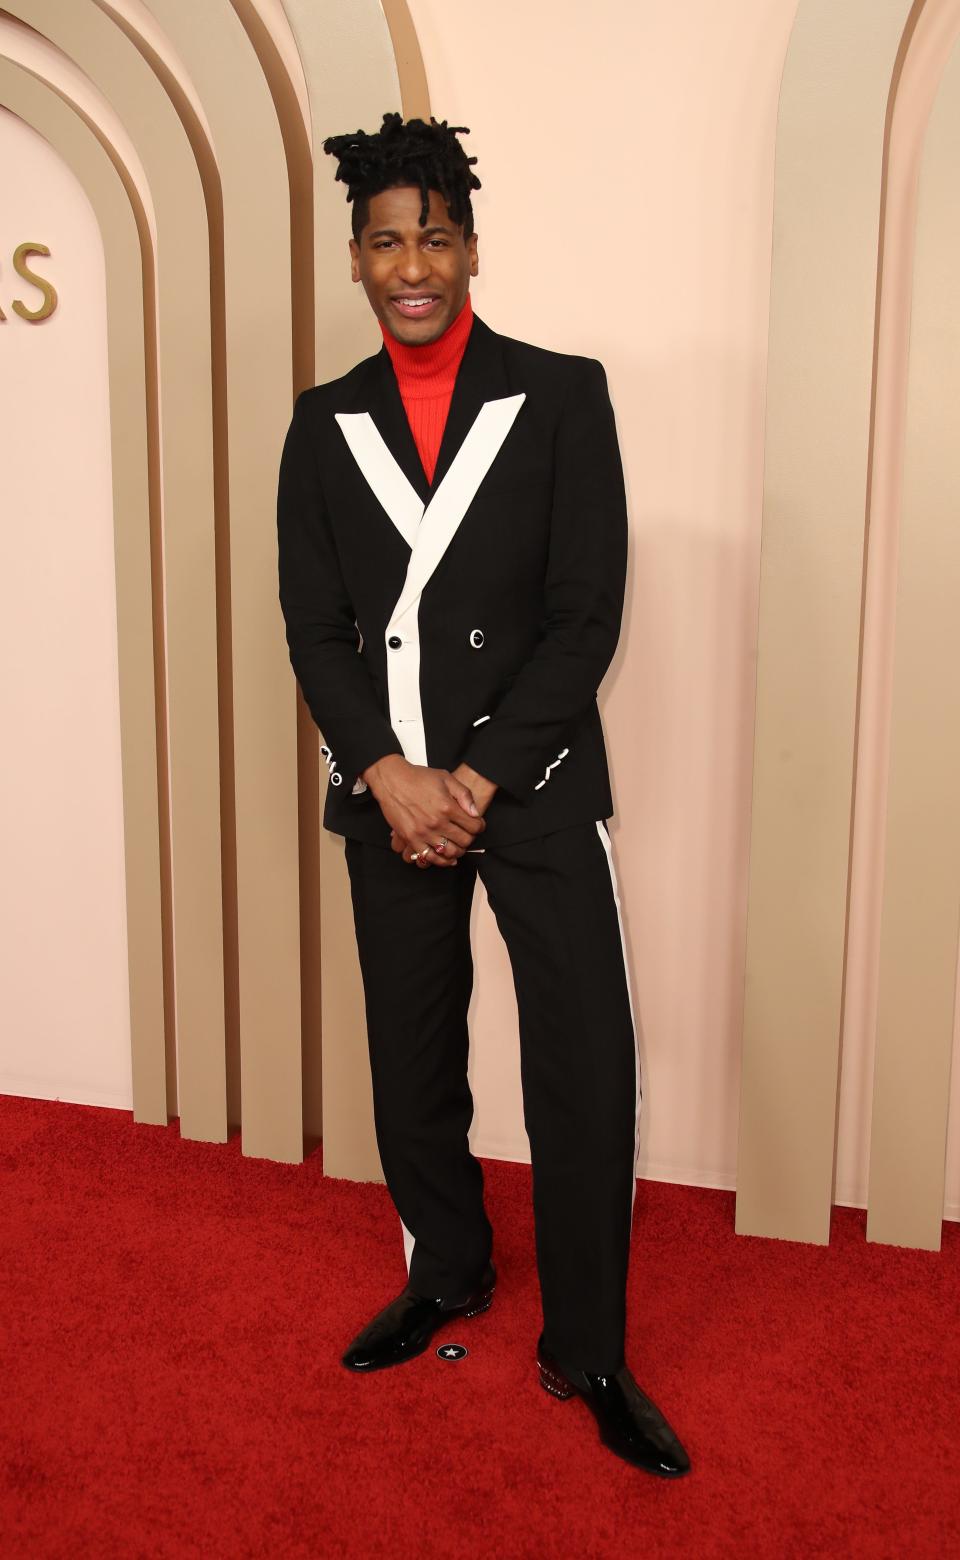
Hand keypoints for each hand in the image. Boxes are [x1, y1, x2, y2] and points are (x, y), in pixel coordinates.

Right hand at [362, 754, 485, 868]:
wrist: (392, 780)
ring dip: (458, 851)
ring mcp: (423, 833)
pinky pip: (429, 857)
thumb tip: (475, 812)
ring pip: (449, 852)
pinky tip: (446, 857)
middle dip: (470, 839)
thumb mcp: (446, 778)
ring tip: (458, 846)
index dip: (480, 827)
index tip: (478, 825)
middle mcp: (437, 822)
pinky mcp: (411, 839)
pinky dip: (441, 861)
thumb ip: (464, 795)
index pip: (474, 826)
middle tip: (468, 835)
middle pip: (464, 841)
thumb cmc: (417, 778)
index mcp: (448, 807)